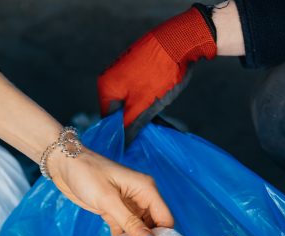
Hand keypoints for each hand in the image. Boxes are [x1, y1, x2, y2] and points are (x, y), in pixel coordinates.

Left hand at [49, 149, 174, 235]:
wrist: (64, 166)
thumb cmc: (88, 175)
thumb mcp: (108, 200)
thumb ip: (129, 222)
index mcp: (146, 190)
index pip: (164, 218)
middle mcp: (141, 199)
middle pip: (152, 229)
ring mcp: (128, 207)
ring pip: (137, 234)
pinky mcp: (114, 213)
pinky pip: (123, 234)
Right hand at [98, 6, 216, 135]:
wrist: (179, 40)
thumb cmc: (158, 74)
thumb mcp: (143, 106)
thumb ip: (130, 127)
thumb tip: (123, 145)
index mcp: (106, 87)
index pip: (108, 120)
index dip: (120, 134)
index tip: (133, 144)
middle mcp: (111, 77)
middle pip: (119, 110)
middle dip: (134, 123)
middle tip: (148, 134)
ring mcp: (125, 71)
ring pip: (131, 101)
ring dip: (143, 113)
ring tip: (158, 121)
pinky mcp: (139, 67)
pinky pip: (139, 90)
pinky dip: (148, 101)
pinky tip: (161, 107)